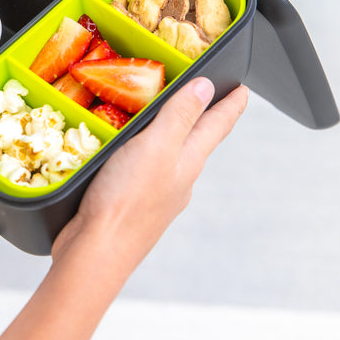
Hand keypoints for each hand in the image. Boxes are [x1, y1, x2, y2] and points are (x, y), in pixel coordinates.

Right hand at [51, 78, 248, 271]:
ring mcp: (158, 195)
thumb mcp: (156, 147)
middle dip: (204, 117)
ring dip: (174, 135)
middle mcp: (179, 179)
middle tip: (208, 97)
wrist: (97, 252)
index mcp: (189, 161)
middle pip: (198, 140)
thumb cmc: (126, 202)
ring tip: (168, 119)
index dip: (231, 104)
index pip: (217, 125)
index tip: (243, 89)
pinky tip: (132, 155)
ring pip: (173, 157)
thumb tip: (206, 87)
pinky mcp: (133, 204)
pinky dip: (147, 154)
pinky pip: (148, 171)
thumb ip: (180, 115)